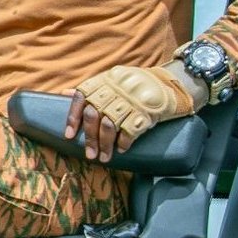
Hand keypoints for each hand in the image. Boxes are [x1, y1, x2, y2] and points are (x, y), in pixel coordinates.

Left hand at [62, 61, 204, 161]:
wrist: (172, 83)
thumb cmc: (137, 85)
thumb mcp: (113, 79)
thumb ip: (92, 88)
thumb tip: (64, 94)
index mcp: (105, 80)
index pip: (82, 97)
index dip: (73, 118)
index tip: (69, 136)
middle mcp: (115, 89)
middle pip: (94, 115)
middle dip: (90, 138)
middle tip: (89, 155)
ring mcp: (131, 100)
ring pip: (109, 126)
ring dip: (104, 145)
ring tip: (103, 158)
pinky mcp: (147, 111)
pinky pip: (130, 131)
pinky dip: (124, 143)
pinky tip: (122, 150)